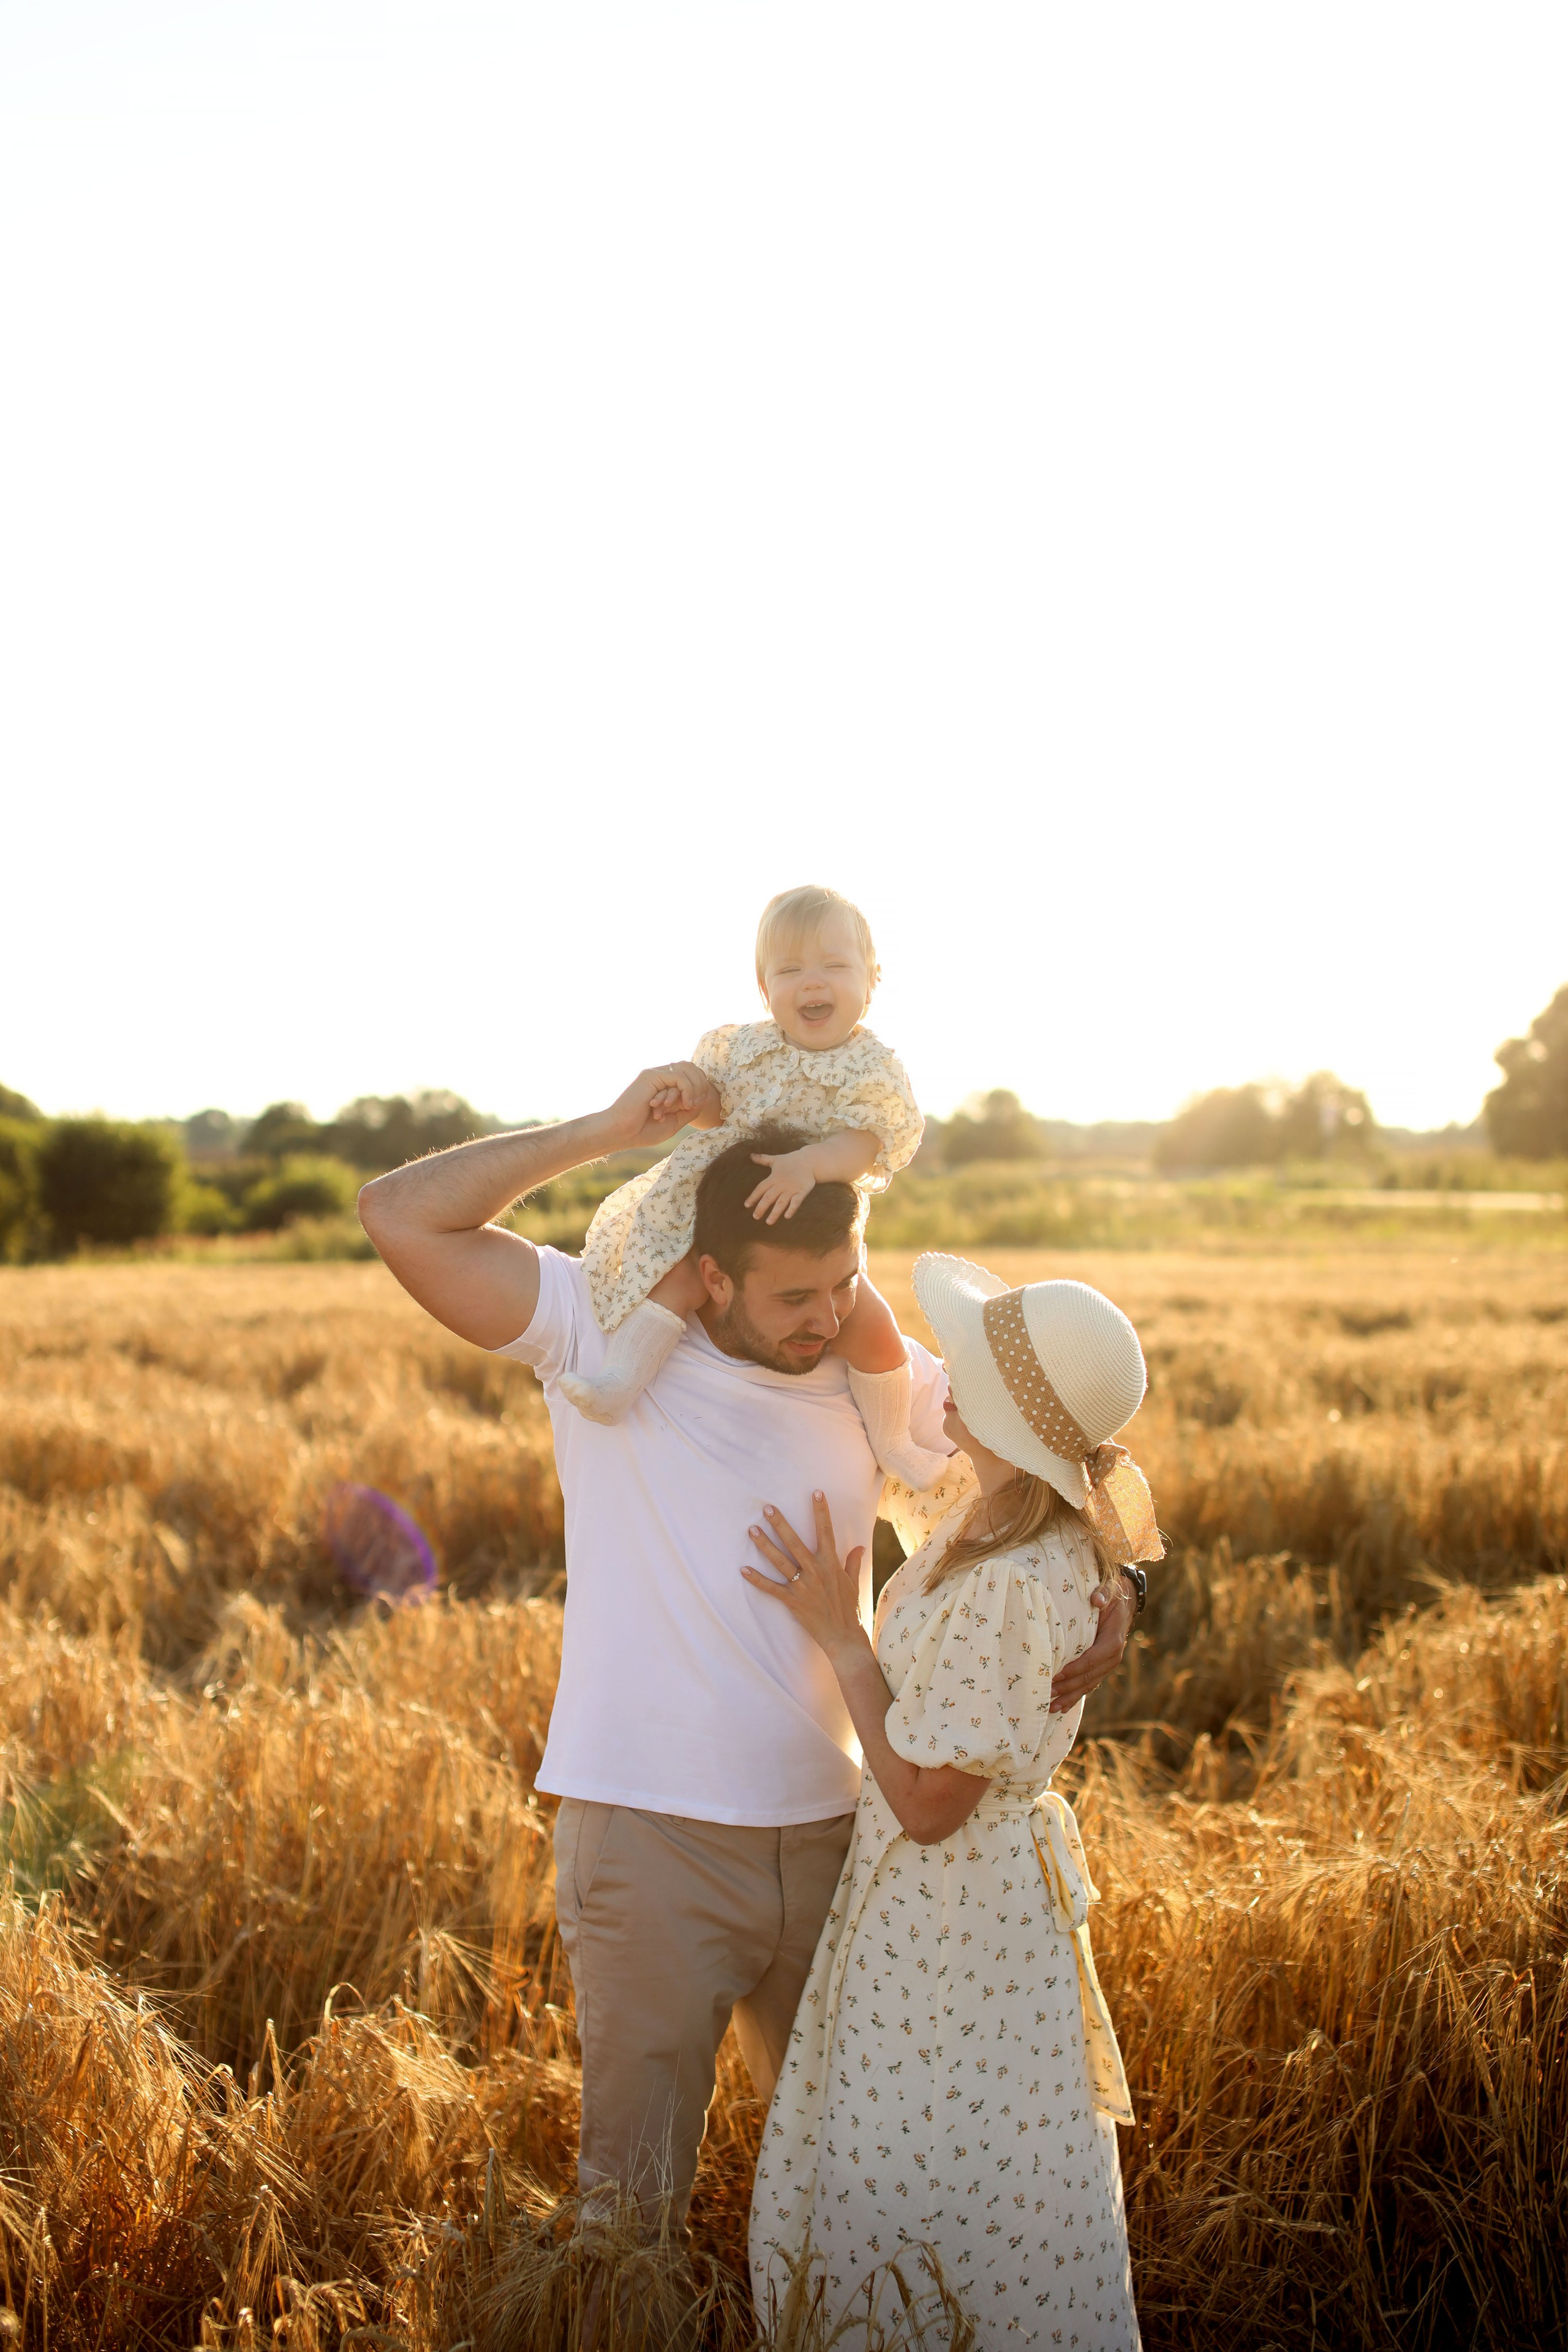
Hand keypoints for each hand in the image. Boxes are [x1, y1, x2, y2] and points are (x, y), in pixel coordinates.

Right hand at [604, 1063, 719, 1149]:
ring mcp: (655, 1075)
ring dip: (693, 1087)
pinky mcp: (652, 1077)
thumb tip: (704, 1097)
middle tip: (695, 1104)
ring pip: (686, 1068)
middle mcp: (660, 1076)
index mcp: (664, 1085)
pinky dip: (686, 1090)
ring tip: (688, 1105)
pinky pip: (678, 1077)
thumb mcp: (674, 1121)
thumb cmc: (643, 1131)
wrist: (622, 1133)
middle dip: (700, 1084)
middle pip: (690, 1067)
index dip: (700, 1087)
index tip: (695, 1106)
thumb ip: (689, 1110)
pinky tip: (683, 1104)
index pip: (691, 1074)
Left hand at [741, 1492, 868, 1666]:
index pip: (826, 1531)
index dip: (821, 1511)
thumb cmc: (848, 1608)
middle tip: (767, 1508)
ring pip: (780, 1561)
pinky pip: (771, 1588)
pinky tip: (743, 1570)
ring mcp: (802, 1586)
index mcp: (830, 1563)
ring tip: (752, 1530)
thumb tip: (859, 1547)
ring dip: (764, 1545)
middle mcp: (815, 1571)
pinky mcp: (792, 1601)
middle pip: (794, 1542)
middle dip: (780, 1524)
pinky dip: (756, 1580)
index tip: (816, 1492)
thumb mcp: (853, 1582)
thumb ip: (853, 1562)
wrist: (843, 1635)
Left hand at [744, 1147, 818, 1224]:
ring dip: (775, 1212)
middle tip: (755, 1217)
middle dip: (761, 1207)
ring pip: (781, 1202)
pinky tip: (787, 1216)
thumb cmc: (790, 1161)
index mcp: (773, 1178)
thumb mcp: (775, 1159)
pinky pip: (796, 1201)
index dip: (753, 1197)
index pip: (761, 1188)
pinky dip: (792, 1209)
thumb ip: (762, 1159)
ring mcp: (791, 1189)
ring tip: (769, 1222)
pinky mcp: (801, 1191)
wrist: (809, 1160)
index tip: (747, 1205)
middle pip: (769, 1197)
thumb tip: (751, 1155)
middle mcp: (781, 1184)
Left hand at [1048, 1575, 1135, 1713]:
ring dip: (1069, 1697)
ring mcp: (1107, 1665)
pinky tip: (1061, 1707)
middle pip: (1088, 1677)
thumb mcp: (1109, 1590)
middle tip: (1046, 1695)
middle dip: (1067, 1688)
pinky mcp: (1101, 1668)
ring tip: (1050, 1707)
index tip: (1056, 1676)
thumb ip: (1103, 1594)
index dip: (1074, 1670)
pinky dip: (1075, 1696)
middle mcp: (1112, 1657)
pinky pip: (1088, 1685)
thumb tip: (1096, 1599)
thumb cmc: (1112, 1595)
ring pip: (1088, 1685)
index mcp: (1113, 1641)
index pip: (1092, 1660)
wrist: (1124, 1602)